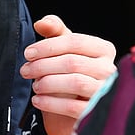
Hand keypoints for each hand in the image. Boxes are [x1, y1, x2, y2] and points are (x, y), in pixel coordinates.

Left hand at [22, 14, 117, 134]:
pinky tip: (38, 100)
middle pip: (73, 62)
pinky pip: (72, 107)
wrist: (74, 108)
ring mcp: (105, 91)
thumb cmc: (70, 72)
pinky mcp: (96, 112)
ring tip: (35, 86)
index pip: (75, 41)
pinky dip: (50, 103)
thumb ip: (55, 31)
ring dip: (48, 83)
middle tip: (25, 71)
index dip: (48, 46)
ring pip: (75, 83)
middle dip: (43, 66)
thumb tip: (42, 23)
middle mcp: (109, 69)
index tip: (28, 53)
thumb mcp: (64, 49)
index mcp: (104, 49)